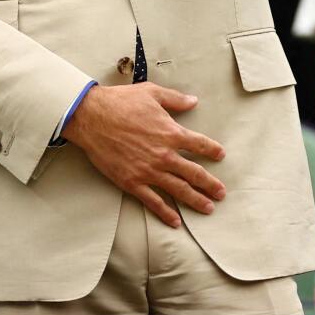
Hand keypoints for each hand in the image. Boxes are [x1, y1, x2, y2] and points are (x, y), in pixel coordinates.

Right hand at [60, 83, 226, 229]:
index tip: (220, 155)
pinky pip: (153, 201)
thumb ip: (174, 99)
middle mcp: (164, 155)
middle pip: (194, 173)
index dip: (212, 150)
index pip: (199, 144)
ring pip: (179, 190)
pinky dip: (166, 212)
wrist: (92, 117)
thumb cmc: (120, 102)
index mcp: (171, 132)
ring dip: (196, 200)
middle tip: (221, 193)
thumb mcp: (151, 93)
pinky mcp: (132, 182)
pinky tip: (175, 221)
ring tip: (208, 208)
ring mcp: (149, 171)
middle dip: (210, 184)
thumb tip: (193, 101)